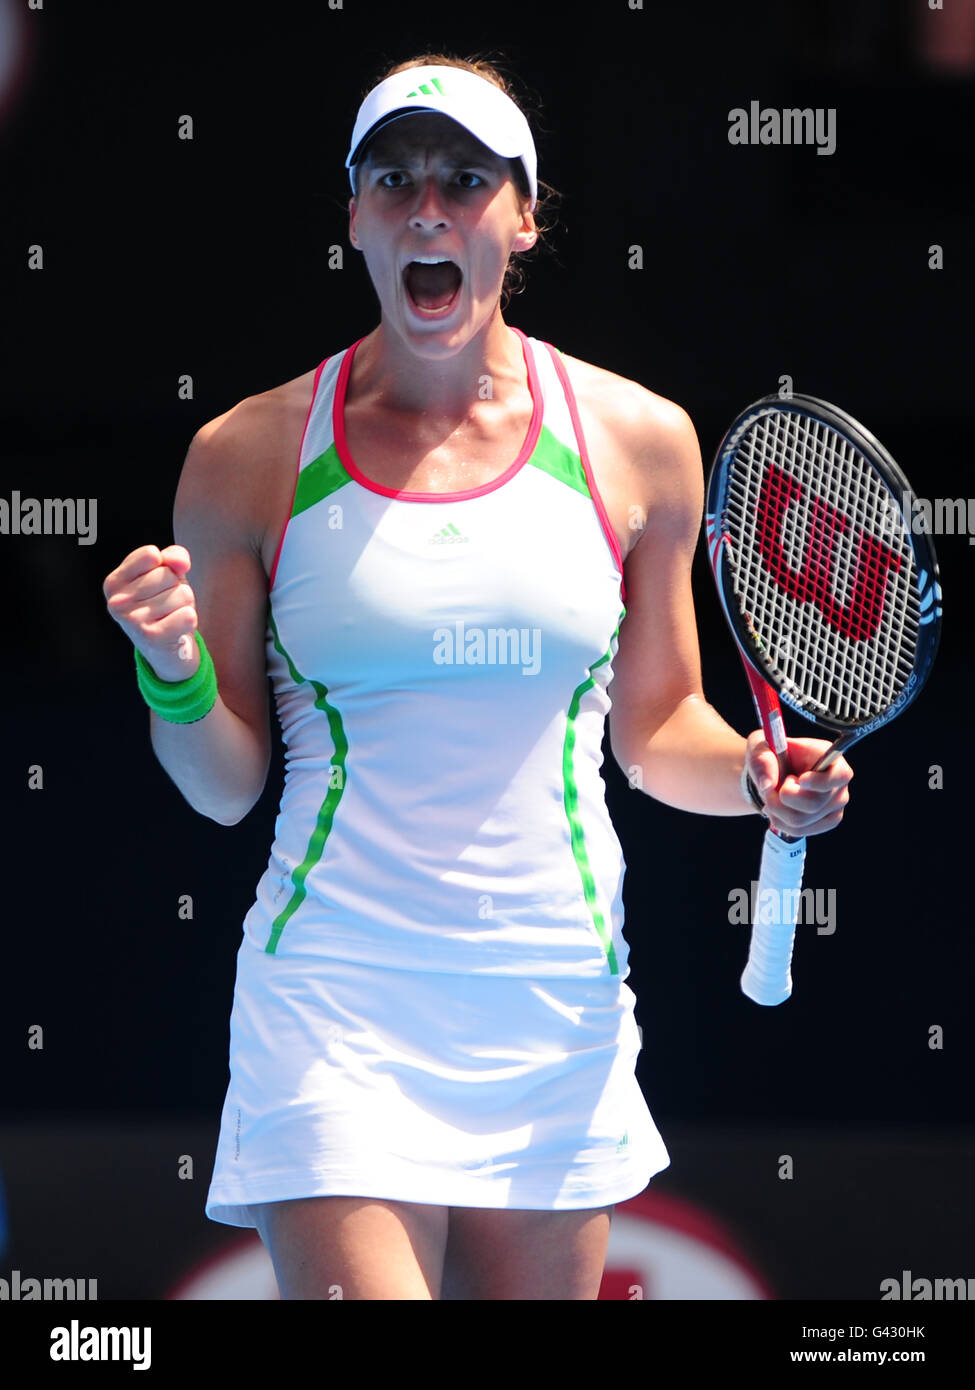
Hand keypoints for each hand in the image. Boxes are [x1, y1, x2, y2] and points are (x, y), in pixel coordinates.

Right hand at [103, 544, 198, 681]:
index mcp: (114, 583)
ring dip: (184, 605)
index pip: (151, 555)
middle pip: (167, 575)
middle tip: (166, 604)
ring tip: (170, 616)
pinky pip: (188, 615)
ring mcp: (132, 621)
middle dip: (176, 587)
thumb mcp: (167, 575)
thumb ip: (173, 557)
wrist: (166, 648)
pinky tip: (177, 628)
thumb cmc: (163, 605)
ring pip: (181, 594)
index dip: (165, 566)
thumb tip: (180, 562)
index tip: (158, 581)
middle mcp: (117, 602)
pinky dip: (190, 619)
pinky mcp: (152, 638)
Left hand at [745, 730, 852, 838]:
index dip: (820, 782)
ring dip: (776, 810)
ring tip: (771, 796)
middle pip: (814, 803)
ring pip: (801, 820)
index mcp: (832, 760)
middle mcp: (839, 785)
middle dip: (782, 797)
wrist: (775, 772)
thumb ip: (763, 760)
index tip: (799, 779)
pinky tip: (775, 809)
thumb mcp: (761, 748)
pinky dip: (780, 821)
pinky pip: (799, 831)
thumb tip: (767, 784)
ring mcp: (835, 807)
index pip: (840, 776)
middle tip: (772, 786)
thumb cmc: (772, 755)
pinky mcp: (826, 822)